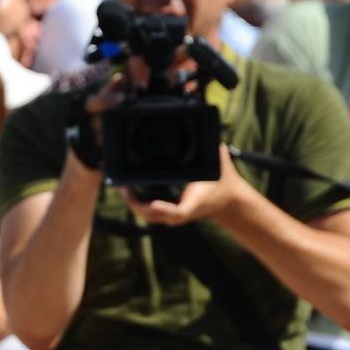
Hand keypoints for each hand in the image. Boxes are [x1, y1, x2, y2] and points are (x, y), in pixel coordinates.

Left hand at [121, 144, 248, 226]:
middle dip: (136, 203)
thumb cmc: (223, 180)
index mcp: (195, 202)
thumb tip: (210, 133)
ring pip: (149, 215)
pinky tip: (127, 190)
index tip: (154, 203)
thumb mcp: (221, 162)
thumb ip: (214, 148)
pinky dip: (137, 203)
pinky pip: (149, 212)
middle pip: (154, 215)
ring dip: (133, 203)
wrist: (228, 200)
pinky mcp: (169, 214)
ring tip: (122, 187)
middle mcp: (183, 212)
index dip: (165, 209)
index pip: (179, 211)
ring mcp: (175, 216)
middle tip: (124, 188)